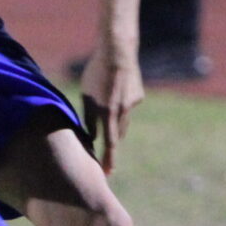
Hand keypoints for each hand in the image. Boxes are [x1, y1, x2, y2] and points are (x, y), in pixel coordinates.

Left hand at [79, 45, 143, 172]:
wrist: (118, 52)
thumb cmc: (96, 72)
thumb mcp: (86, 95)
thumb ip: (88, 117)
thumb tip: (92, 136)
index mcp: (107, 112)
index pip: (108, 142)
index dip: (108, 159)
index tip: (108, 173)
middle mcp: (122, 112)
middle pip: (117, 133)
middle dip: (111, 143)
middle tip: (106, 156)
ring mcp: (133, 104)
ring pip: (123, 121)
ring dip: (115, 123)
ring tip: (106, 108)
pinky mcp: (139, 95)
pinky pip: (128, 105)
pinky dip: (122, 102)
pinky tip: (116, 88)